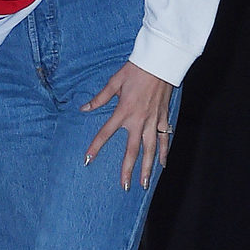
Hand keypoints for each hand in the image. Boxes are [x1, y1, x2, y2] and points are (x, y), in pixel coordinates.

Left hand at [81, 61, 173, 190]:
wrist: (159, 63)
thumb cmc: (135, 71)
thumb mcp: (114, 82)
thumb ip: (99, 98)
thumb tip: (84, 108)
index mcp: (123, 112)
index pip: (105, 133)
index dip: (95, 147)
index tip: (87, 160)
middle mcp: (138, 120)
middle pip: (132, 151)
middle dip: (128, 170)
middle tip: (125, 186)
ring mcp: (153, 121)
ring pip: (151, 150)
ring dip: (147, 167)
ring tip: (144, 183)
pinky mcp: (164, 118)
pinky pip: (164, 138)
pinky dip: (164, 151)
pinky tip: (162, 164)